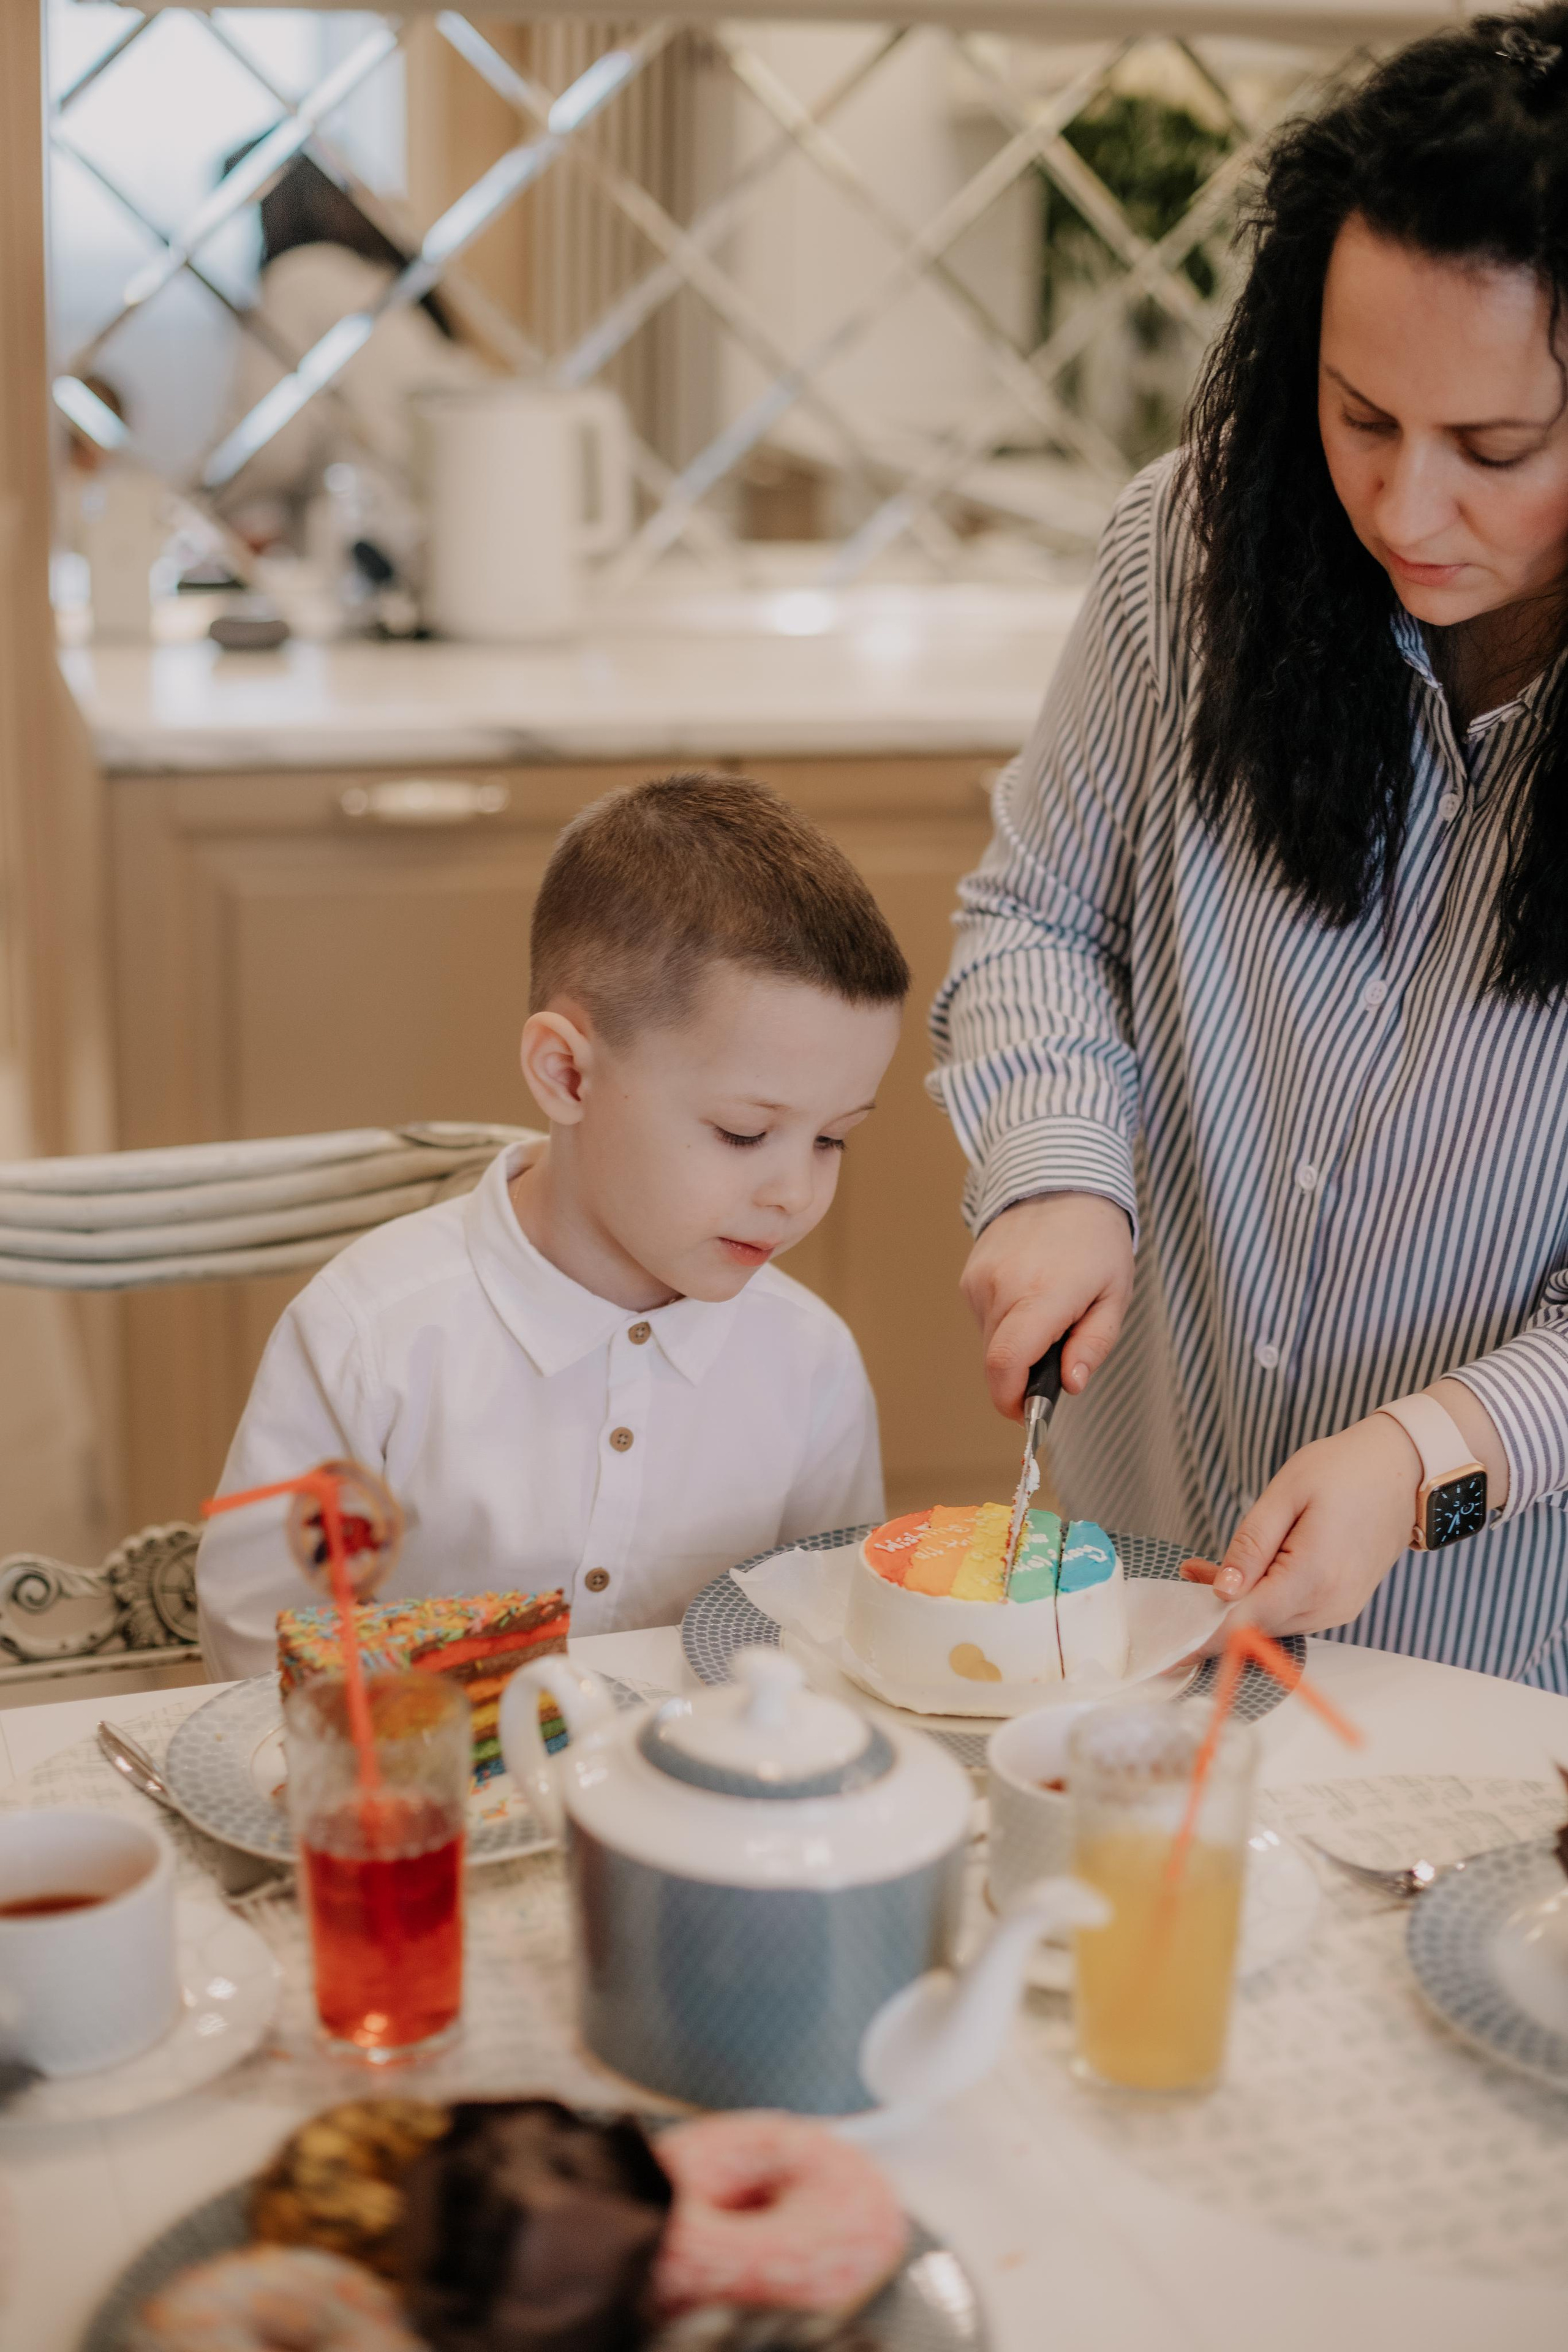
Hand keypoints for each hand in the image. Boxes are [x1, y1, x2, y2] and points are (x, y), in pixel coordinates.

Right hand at [959, 1192, 1134, 1421]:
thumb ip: (1093, 1345)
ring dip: (1016, 1345)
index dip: (1011, 1400)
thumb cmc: (1096, 1240)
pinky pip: (984, 1319)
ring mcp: (980, 1281)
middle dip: (1023, 1375)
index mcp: (1044, 1294)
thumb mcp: (1115, 1295)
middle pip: (997, 1361)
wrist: (1059, 1182)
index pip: (1006, 1363)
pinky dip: (1006, 1322)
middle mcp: (1002, 1287)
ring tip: (1048, 1312)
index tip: (1027, 1415)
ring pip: (990, 1342)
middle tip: (1058, 1356)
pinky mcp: (969, 1277)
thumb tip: (1069, 1385)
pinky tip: (1029, 1294)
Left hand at [1180, 1413, 1421, 1634]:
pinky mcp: (1343, 1603)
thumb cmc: (1344, 1470)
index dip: (1204, 1637)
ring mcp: (1340, 1608)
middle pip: (1256, 1625)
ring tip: (1206, 1566)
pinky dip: (1263, 1598)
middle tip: (1188, 1571)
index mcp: (1312, 1577)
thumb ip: (1251, 1545)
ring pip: (1272, 1621)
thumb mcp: (1286, 1493)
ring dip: (1237, 1601)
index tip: (1171, 1653)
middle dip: (1213, 1608)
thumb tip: (1222, 1592)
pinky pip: (1292, 1611)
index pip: (1245, 1622)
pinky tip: (1247, 1572)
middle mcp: (1330, 1604)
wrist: (1403, 1468)